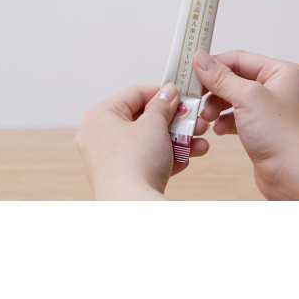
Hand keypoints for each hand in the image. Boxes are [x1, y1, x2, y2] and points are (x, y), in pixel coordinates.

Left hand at [76, 83, 209, 199]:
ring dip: (177, 139)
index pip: (135, 93)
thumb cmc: (135, 160)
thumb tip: (168, 92)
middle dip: (174, 120)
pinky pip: (145, 160)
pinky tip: (189, 156)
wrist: (130, 206)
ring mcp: (108, 158)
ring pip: (147, 141)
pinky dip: (166, 157)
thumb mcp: (154, 124)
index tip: (182, 95)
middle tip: (195, 119)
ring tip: (199, 140)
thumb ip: (163, 105)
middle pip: (143, 119)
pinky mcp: (119, 178)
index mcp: (101, 114)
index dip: (162, 93)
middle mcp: (99, 135)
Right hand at [194, 50, 298, 198]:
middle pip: (235, 78)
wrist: (295, 176)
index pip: (240, 59)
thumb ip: (221, 77)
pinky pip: (237, 117)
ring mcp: (270, 109)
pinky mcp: (263, 128)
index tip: (192, 71)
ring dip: (216, 107)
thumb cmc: (280, 135)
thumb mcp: (247, 98)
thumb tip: (200, 58)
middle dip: (214, 90)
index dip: (214, 65)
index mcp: (281, 72)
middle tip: (196, 98)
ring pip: (234, 98)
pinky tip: (218, 130)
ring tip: (206, 118)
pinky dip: (224, 121)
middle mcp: (278, 87)